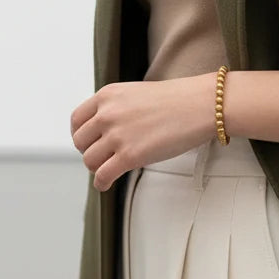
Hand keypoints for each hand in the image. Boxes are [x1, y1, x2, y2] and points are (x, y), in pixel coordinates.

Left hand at [71, 73, 217, 191]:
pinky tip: (106, 184)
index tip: (88, 142)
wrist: (201, 105)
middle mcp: (107, 114)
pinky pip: (102, 175)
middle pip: (81, 142)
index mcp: (107, 95)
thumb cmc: (178, 99)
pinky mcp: (129, 156)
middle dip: (90, 151)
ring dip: (97, 168)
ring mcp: (117, 135)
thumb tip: (107, 129)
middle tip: (102, 157)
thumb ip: (117, 108)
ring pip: (89, 160)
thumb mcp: (136, 93)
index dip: (81, 134)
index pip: (77, 119)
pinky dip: (101, 183)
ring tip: (109, 169)